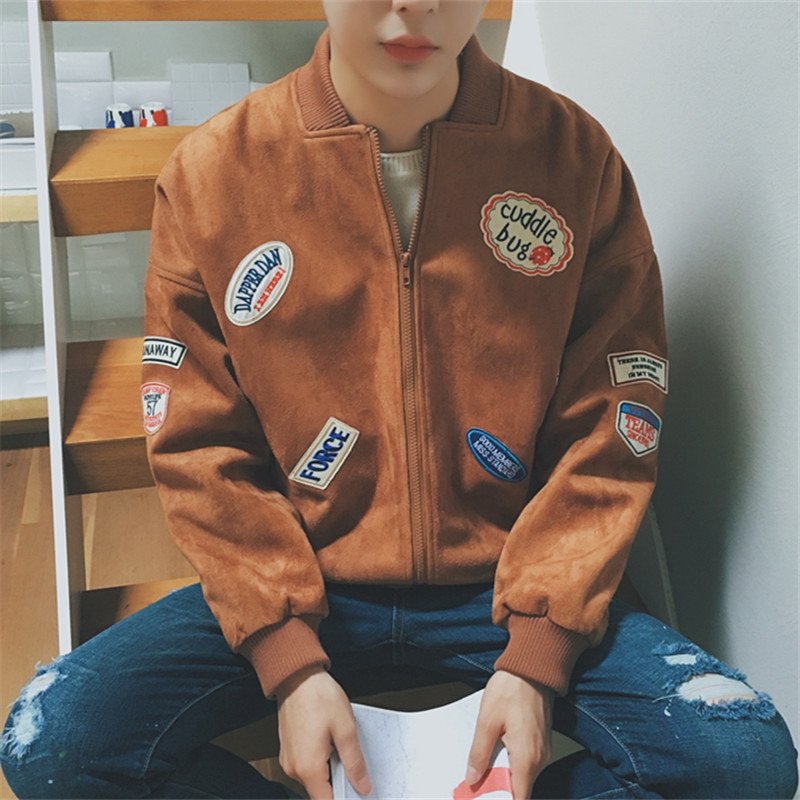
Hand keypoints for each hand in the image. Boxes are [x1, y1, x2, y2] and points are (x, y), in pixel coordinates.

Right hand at [275, 666, 370, 799]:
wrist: (297, 676)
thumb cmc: (318, 696)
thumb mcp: (345, 728)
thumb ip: (354, 762)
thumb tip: (363, 786)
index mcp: (308, 767)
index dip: (345, 798)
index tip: (357, 792)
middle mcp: (294, 768)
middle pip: (321, 791)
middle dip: (339, 781)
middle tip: (351, 761)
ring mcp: (289, 759)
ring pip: (314, 778)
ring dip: (329, 768)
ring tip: (338, 744)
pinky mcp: (289, 750)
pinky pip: (307, 765)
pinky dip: (320, 759)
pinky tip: (328, 741)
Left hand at [466, 670, 553, 799]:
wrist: (532, 667)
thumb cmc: (512, 688)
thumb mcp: (487, 720)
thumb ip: (479, 753)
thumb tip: (473, 777)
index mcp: (527, 758)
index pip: (518, 799)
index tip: (484, 795)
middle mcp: (540, 759)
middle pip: (519, 789)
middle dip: (497, 788)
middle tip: (476, 781)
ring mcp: (542, 751)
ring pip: (522, 775)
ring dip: (502, 774)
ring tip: (482, 765)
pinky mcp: (541, 742)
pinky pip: (525, 762)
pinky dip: (510, 762)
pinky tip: (495, 751)